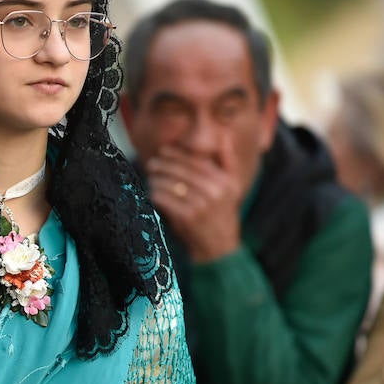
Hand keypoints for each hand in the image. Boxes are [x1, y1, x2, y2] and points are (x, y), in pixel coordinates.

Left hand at [146, 142, 243, 262]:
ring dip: (157, 178)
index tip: (163, 150)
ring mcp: (201, 205)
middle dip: (163, 164)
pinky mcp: (187, 217)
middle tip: (151, 162)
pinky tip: (152, 191)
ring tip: (150, 176)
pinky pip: (165, 199)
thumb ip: (228, 162)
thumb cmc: (222, 215)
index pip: (196, 161)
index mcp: (225, 182)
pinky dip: (156, 193)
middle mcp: (215, 191)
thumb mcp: (232, 188)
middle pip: (182, 171)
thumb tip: (224, 135)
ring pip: (171, 184)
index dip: (177, 154)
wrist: (219, 248)